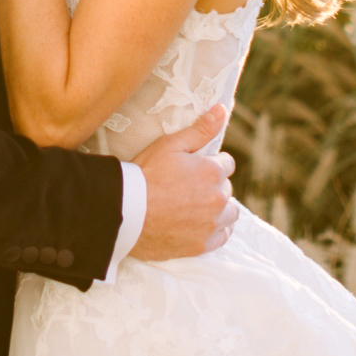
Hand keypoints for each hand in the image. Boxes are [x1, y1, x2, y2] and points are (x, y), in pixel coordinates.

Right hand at [131, 104, 237, 260]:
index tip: (194, 168)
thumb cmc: (146, 174)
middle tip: (188, 187)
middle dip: (213, 185)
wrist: (126, 212)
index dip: (210, 163)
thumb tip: (222, 109)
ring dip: (218, 208)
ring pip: (229, 213)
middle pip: (226, 188)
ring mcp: (211, 224)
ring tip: (195, 206)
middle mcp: (218, 198)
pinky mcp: (201, 245)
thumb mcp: (171, 145)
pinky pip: (222, 236)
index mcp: (213, 171)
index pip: (226, 164)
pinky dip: (215, 230)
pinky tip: (199, 224)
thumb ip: (201, 129)